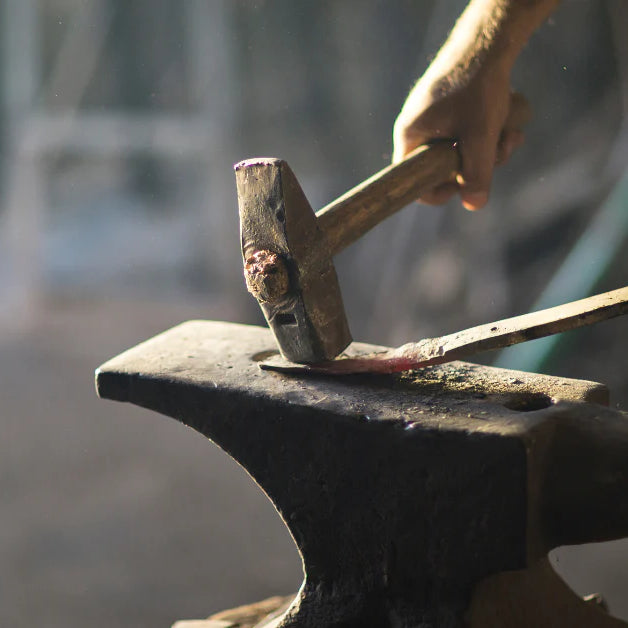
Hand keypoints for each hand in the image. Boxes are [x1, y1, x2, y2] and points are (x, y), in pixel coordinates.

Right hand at [393, 62, 527, 209]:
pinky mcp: (451, 110)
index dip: (440, 191)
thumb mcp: (480, 136)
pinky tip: (508, 121)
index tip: (466, 185)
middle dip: (478, 165)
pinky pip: (468, 135)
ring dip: (490, 150)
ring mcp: (435, 120)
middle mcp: (418, 130)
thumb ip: (477, 173)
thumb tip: (473, 205)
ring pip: (461, 152)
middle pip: (445, 169)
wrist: (487, 40)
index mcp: (411, 138)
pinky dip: (489, 134)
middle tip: (502, 151)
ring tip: (510, 133)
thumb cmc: (477, 86)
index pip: (415, 182)